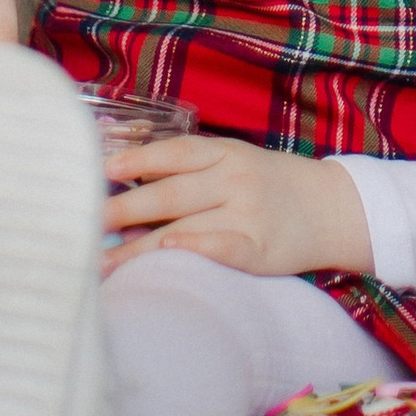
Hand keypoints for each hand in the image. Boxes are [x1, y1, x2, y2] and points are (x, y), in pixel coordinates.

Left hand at [104, 135, 373, 279]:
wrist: (331, 208)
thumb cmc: (269, 186)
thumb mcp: (234, 163)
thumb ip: (190, 170)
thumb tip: (127, 184)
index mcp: (225, 153)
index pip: (174, 153)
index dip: (136, 160)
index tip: (99, 171)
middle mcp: (234, 179)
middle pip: (169, 193)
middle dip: (122, 209)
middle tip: (83, 222)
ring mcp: (247, 214)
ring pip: (184, 225)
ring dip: (139, 246)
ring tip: (103, 262)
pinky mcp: (258, 249)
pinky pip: (220, 248)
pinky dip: (193, 248)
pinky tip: (167, 254)